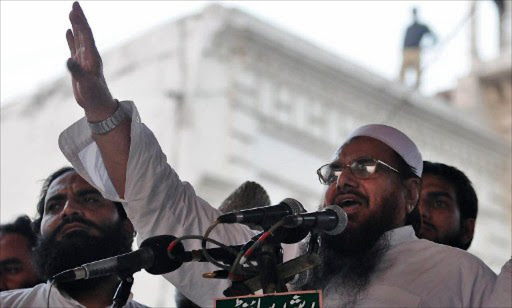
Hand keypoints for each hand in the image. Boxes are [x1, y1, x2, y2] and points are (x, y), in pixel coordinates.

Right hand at [66, 1, 116, 121]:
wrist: (98, 104)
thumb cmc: (94, 95)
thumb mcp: (86, 84)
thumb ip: (78, 72)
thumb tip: (69, 60)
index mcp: (92, 57)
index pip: (86, 36)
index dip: (81, 22)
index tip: (75, 10)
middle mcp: (90, 55)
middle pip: (84, 33)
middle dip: (80, 18)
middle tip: (75, 4)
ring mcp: (85, 59)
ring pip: (80, 38)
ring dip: (76, 25)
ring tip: (72, 12)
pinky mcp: (80, 64)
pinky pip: (74, 47)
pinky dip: (71, 38)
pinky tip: (68, 31)